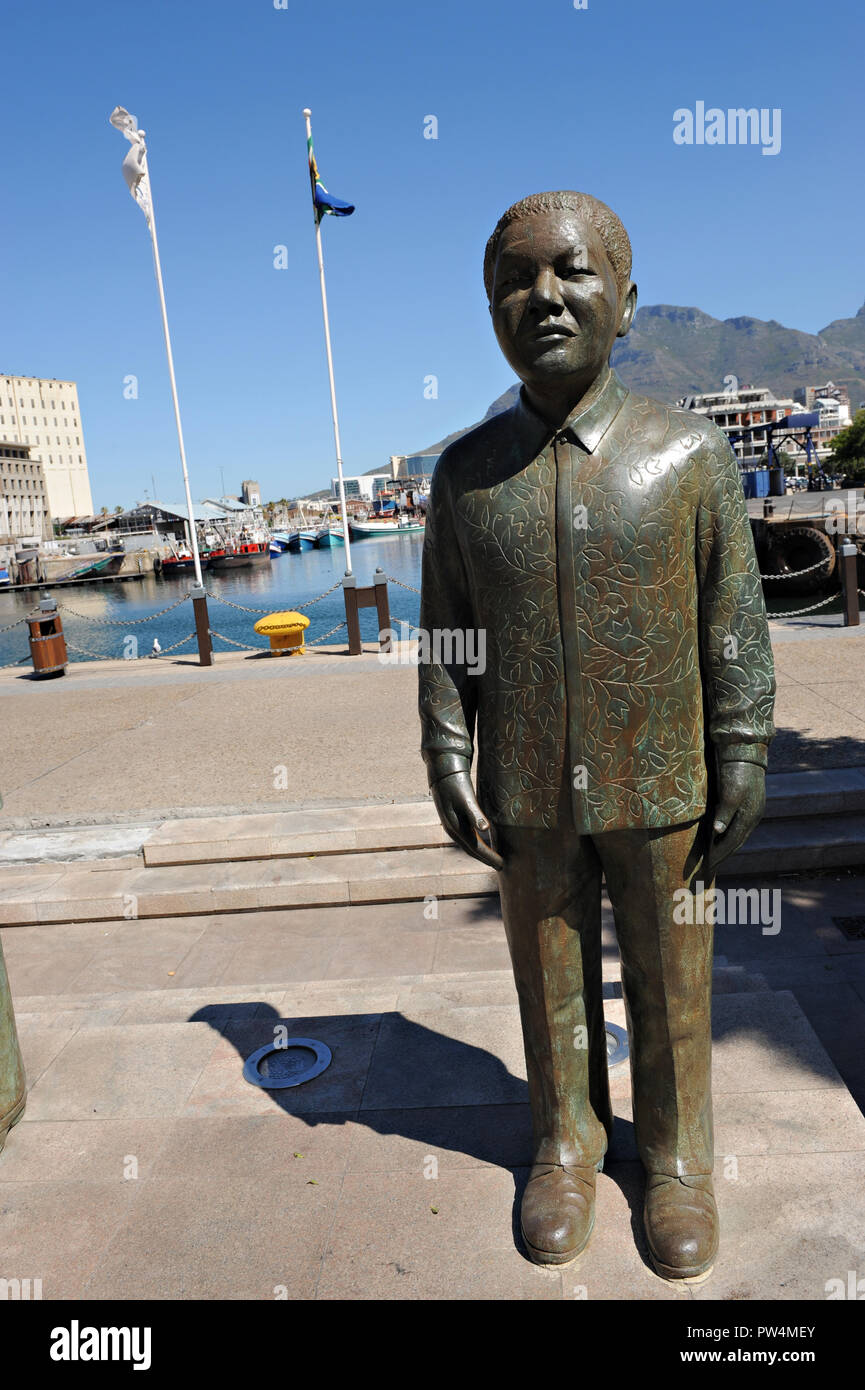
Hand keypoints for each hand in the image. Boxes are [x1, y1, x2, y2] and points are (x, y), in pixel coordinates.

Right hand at [430, 770, 503, 870]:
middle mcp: (453, 830)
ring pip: (469, 844)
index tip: (502, 865)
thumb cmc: (457, 785)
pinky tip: (483, 840)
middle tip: (501, 866)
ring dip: (481, 852)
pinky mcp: (454, 818)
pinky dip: (477, 842)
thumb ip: (475, 815)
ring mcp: (452, 825)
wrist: (442, 772)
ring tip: (494, 857)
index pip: (476, 849)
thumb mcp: (467, 799)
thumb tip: (485, 829)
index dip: (490, 858)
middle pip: (472, 850)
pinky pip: (467, 836)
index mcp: (457, 828)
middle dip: (486, 859)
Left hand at [704, 761, 765, 880]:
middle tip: (706, 868)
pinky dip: (725, 834)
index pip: (732, 842)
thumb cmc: (736, 771)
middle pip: (735, 841)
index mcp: (749, 816)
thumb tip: (717, 832)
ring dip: (724, 846)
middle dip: (721, 855)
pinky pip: (735, 824)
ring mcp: (750, 809)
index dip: (719, 855)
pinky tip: (717, 836)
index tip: (706, 868)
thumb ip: (724, 813)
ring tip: (711, 857)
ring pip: (736, 834)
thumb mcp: (730, 792)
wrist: (744, 750)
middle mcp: (752, 815)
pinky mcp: (744, 801)